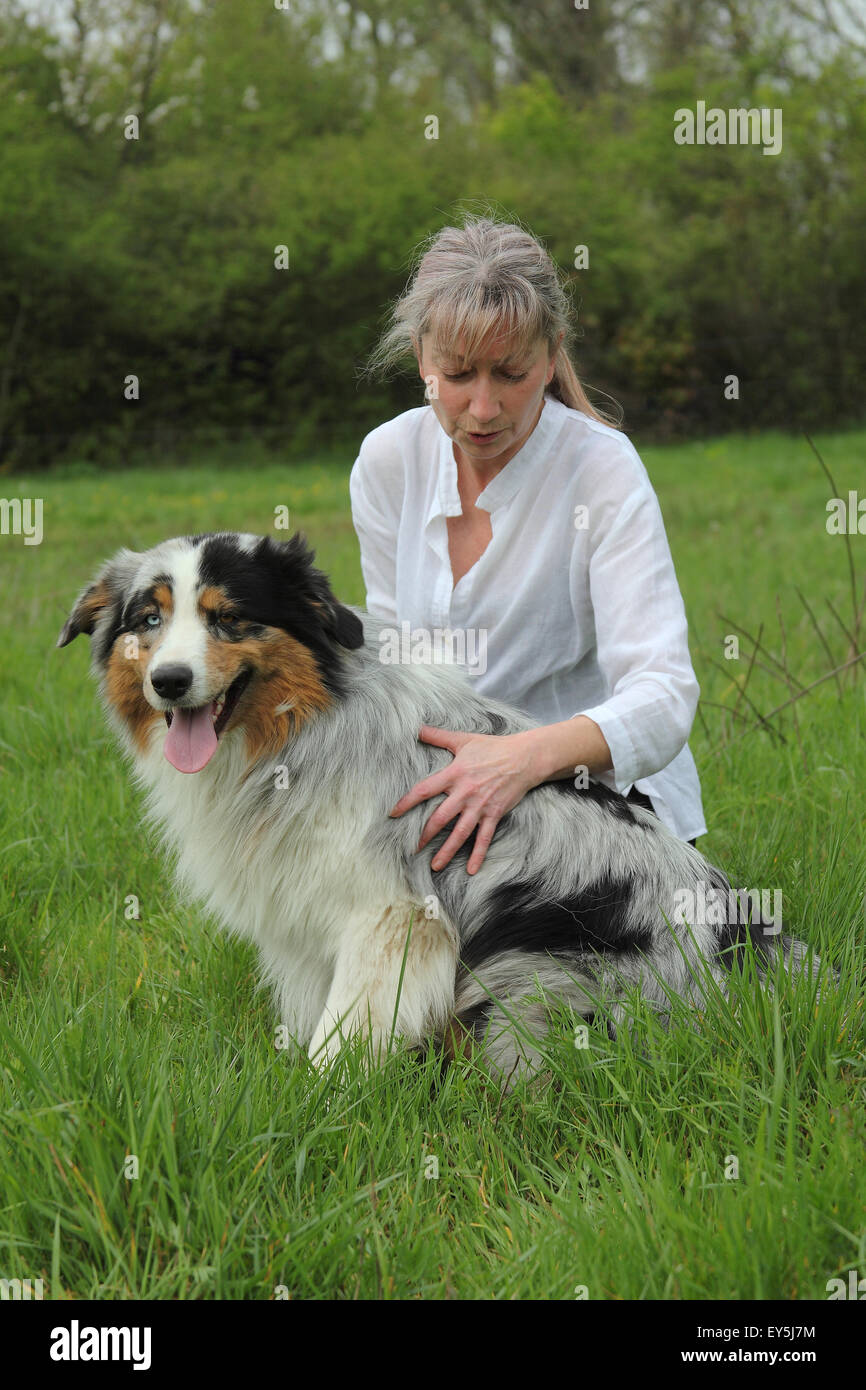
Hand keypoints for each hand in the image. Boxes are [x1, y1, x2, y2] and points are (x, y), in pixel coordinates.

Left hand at [389, 724, 541, 874]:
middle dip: (425, 835)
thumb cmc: (492, 747)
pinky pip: (484, 838)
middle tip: (412, 849)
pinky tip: (472, 870)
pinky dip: (478, 854)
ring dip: (447, 851)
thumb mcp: (463, 739)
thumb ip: (438, 736)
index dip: (407, 802)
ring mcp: (480, 805)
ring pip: (460, 833)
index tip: (393, 814)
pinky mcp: (494, 814)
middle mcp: (464, 792)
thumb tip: (416, 728)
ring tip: (435, 866)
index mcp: (454, 774)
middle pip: (440, 818)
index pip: (424, 790)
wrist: (523, 757)